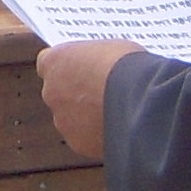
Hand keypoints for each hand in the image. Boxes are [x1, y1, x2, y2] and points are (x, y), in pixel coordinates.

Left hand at [37, 40, 138, 161]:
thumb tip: (100, 65)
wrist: (142, 100)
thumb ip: (94, 59)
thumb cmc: (128, 66)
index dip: (68, 67)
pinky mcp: (77, 143)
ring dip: (87, 117)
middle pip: (59, 93)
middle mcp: (50, 91)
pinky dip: (98, 135)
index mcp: (54, 61)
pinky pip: (85, 138)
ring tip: (116, 113)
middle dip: (77, 94)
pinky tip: (119, 129)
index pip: (49, 63)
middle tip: (102, 93)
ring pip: (71, 119)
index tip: (82, 69)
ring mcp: (61, 120)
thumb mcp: (109, 48)